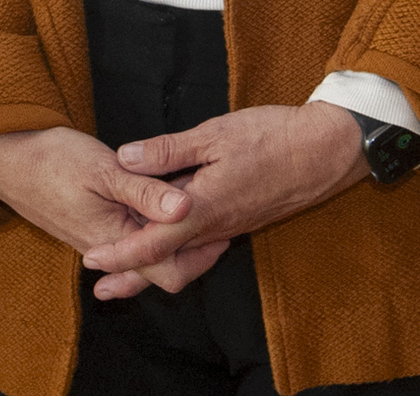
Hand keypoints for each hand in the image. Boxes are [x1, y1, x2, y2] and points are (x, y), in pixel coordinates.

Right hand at [0, 128, 210, 270]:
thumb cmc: (51, 160)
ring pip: (147, 256)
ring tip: (191, 212)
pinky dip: (150, 232)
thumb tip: (187, 209)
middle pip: (162, 269)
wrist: (7, 159)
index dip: (201, 256)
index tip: (222, 229)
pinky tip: (159, 211)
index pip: (170, 271)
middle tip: (215, 224)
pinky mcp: (94, 229)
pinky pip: (130, 242)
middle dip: (191, 250)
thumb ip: (146, 191)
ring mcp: (100, 241)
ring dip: (171, 239)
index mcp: (115, 239)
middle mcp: (109, 250)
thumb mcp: (103, 169)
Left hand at [83, 102, 369, 296]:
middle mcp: (216, 227)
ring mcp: (231, 226)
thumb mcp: (214, 134)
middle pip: (167, 261)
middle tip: (101, 284)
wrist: (327, 152)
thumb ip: (168, 151)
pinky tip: (168, 232)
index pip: (153, 242)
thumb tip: (124, 158)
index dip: (120, 254)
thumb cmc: (273, 138)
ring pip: (185, 255)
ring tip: (126, 263)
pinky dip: (179, 246)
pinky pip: (203, 242)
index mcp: (204, 208)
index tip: (92, 261)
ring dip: (155, 260)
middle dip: (132, 273)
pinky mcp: (241, 219)